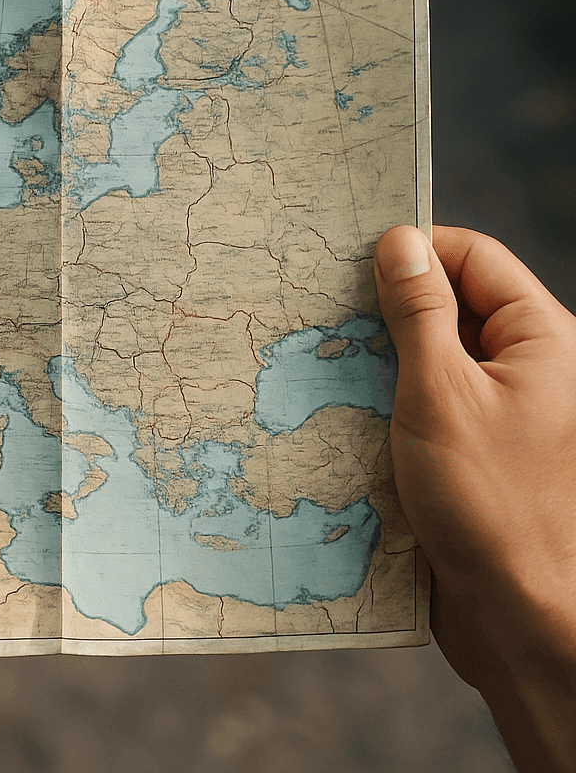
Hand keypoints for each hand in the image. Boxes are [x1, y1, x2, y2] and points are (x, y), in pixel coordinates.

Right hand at [375, 225, 575, 772]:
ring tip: (318, 356)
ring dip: (377, 354)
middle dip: (385, 305)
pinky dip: (383, 395)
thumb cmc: (489, 502)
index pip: (473, 258)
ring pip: (428, 354)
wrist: (517, 615)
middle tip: (321, 308)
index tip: (349, 261)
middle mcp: (523, 366)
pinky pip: (422, 399)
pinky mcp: (468, 446)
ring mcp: (495, 408)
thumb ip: (419, 313)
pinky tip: (336, 405)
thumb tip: (398, 242)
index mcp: (540, 338)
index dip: (414, 250)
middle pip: (449, 303)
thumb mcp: (441, 394)